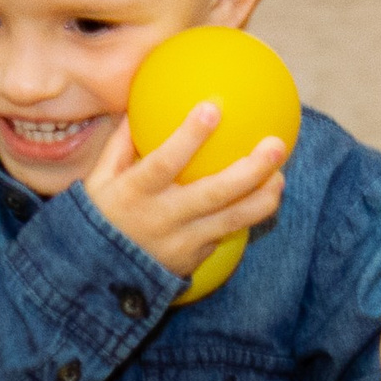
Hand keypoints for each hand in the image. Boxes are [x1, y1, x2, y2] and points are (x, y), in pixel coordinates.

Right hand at [86, 101, 286, 280]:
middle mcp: (163, 218)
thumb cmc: (101, 216)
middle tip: (276, 145)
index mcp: (135, 192)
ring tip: (281, 177)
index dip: (188, 137)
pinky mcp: (195, 259)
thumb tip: (138, 105)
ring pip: (231, 220)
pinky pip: (226, 234)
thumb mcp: (98, 180)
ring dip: (262, 198)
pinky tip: (265, 196)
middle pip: (213, 193)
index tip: (212, 107)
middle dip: (249, 170)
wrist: (99, 275)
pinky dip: (247, 215)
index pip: (163, 163)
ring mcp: (182, 242)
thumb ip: (120, 144)